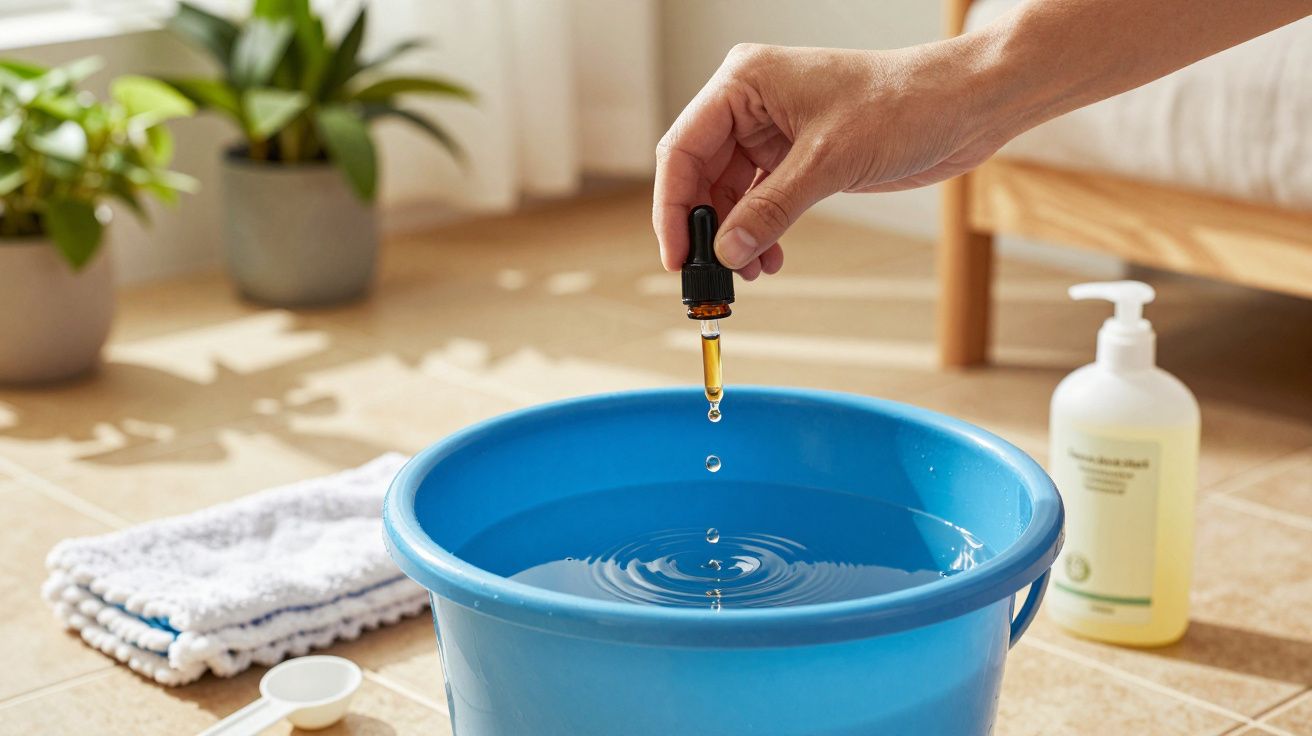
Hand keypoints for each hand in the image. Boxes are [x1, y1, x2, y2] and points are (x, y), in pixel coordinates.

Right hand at [653, 42, 1008, 277]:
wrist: (964, 105)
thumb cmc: (904, 103)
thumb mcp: (829, 161)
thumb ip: (771, 209)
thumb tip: (728, 251)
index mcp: (745, 82)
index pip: (683, 148)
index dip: (673, 207)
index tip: (678, 256)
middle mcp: (751, 104)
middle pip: (700, 175)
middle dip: (706, 229)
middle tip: (710, 276)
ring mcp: (773, 131)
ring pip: (730, 194)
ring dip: (736, 238)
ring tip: (749, 273)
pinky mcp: (798, 157)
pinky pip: (760, 201)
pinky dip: (761, 233)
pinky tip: (769, 259)